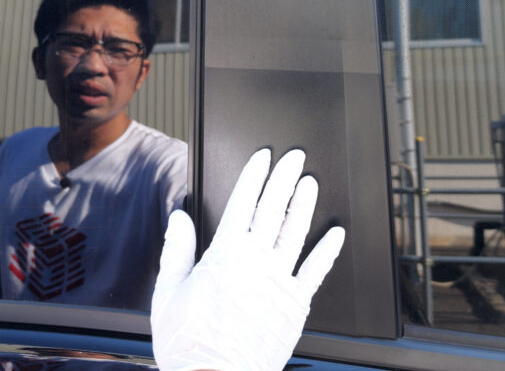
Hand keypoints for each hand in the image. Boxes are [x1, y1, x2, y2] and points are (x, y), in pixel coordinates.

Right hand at [152, 148, 345, 370]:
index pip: (243, 202)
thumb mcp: (168, 294)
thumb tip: (178, 219)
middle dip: (285, 179)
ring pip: (296, 232)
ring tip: (311, 183)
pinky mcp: (296, 304)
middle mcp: (256, 261)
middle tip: (295, 158)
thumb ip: (176, 251)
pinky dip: (328, 250)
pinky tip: (336, 234)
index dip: (254, 176)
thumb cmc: (190, 346)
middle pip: (274, 209)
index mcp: (224, 255)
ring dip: (305, 204)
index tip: (263, 158)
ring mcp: (279, 281)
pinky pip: (316, 271)